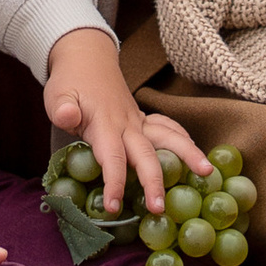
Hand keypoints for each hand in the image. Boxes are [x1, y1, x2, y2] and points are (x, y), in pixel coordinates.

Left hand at [42, 28, 204, 218]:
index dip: (114, 183)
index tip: (113, 207)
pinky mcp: (142, 118)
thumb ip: (63, 108)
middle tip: (160, 207)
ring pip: (168, 137)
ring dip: (188, 154)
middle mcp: (127, 123)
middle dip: (154, 182)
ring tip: (208, 172)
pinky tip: (195, 154)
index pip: (112, 158)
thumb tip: (67, 115)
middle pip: (145, 154)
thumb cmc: (69, 82)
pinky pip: (167, 127)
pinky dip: (183, 139)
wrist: (86, 57)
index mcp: (105, 123)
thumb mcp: (57, 94)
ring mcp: (138, 119)